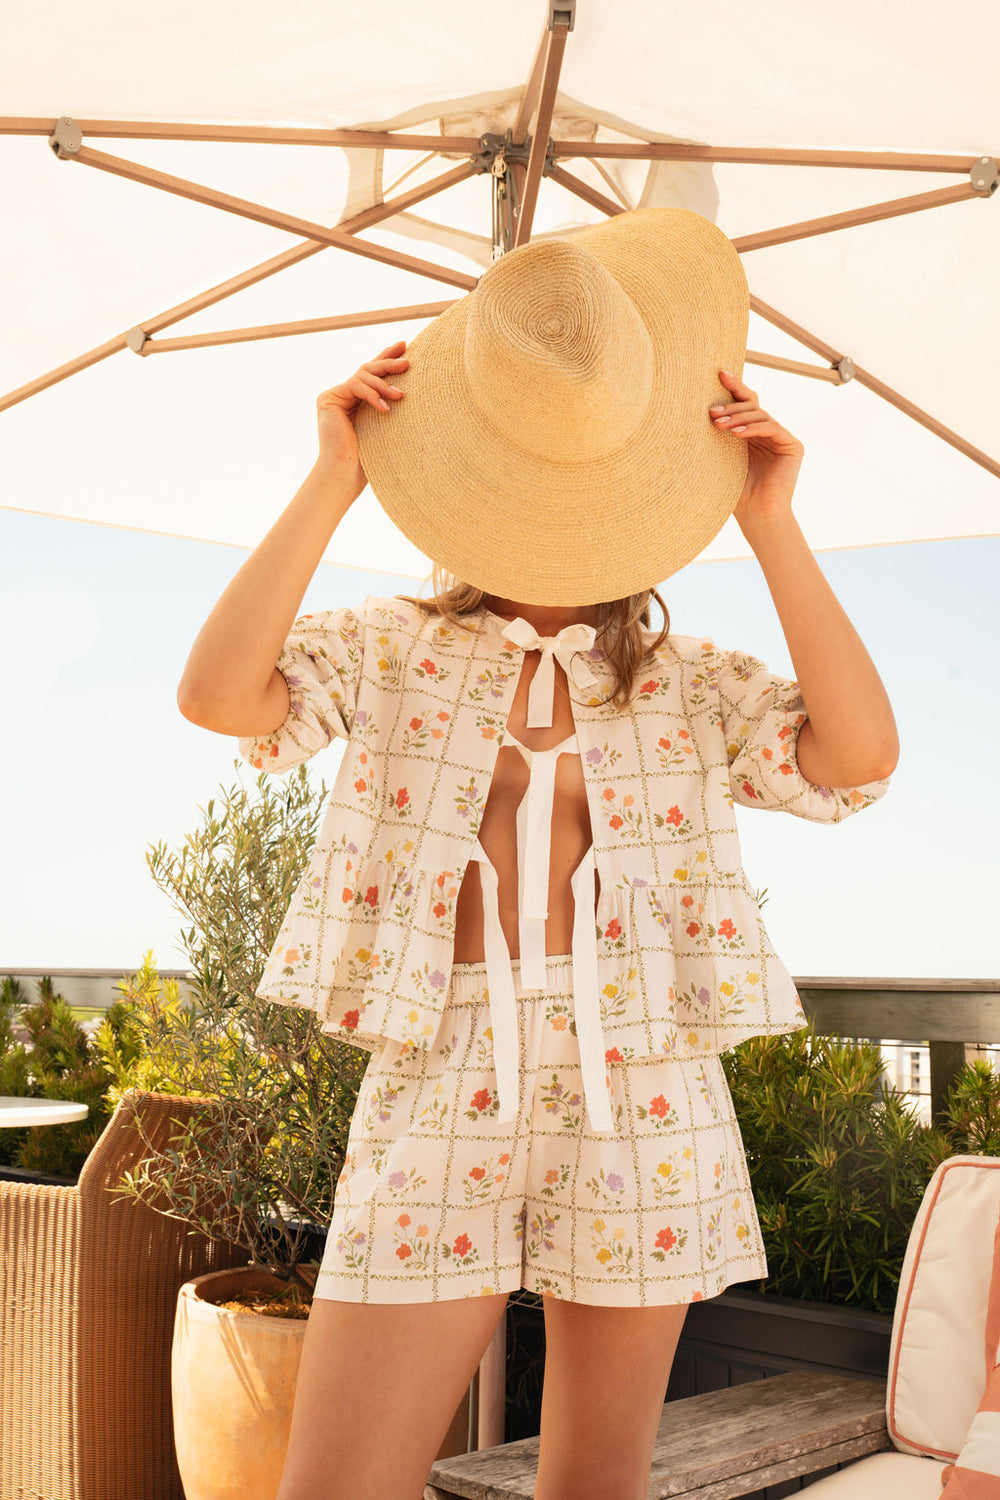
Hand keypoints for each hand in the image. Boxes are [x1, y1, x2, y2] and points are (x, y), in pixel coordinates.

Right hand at [315, 338, 409, 487]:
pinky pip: (355, 386)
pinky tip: (385, 409)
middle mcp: (343, 395)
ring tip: (401, 395)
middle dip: (388, 362)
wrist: (346, 474)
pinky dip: (372, 395)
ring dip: (383, 384)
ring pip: (362, 375)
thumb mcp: (385, 427)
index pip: (372, 374)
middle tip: (408, 362)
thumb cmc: (369, 459)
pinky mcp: (328, 398)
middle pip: (367, 369)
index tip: (404, 346)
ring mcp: (334, 395)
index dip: (386, 357)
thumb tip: (410, 389)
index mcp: (356, 400)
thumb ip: (389, 405)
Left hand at [709, 370, 804, 535]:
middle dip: (731, 405)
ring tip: (718, 425)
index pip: (744, 404)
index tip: (719, 375)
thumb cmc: (735, 492)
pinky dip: (753, 428)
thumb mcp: (720, 458)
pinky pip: (772, 428)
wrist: (756, 515)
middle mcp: (768, 431)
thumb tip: (697, 410)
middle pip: (752, 405)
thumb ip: (718, 435)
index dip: (734, 388)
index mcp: (751, 432)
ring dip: (738, 417)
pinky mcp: (792, 445)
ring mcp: (782, 437)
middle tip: (711, 411)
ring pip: (760, 415)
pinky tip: (735, 434)